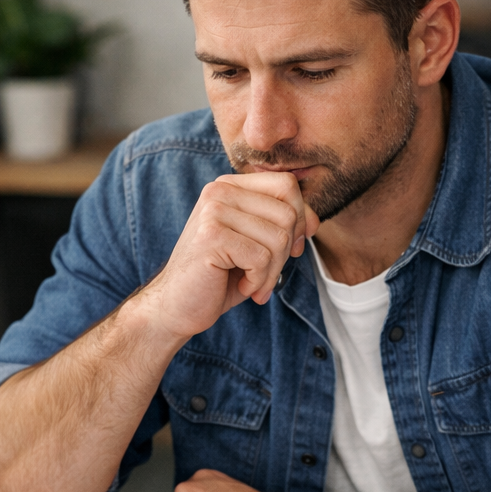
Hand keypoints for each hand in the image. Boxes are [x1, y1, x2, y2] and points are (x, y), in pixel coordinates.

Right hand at [133, 173, 318, 341]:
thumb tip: (315, 222)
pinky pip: (261, 258)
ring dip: (272, 271)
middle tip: (265, 274)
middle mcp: (219, 191)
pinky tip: (241, 286)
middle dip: (285, 252)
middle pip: (287, 213)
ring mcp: (213, 211)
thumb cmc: (218, 277)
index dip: (301, 218)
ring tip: (252, 282)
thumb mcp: (254, 244)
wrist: (175, 306)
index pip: (286, 185)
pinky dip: (258, 280)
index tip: (292, 249)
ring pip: (278, 238)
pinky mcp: (211, 236)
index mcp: (229, 186)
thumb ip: (279, 224)